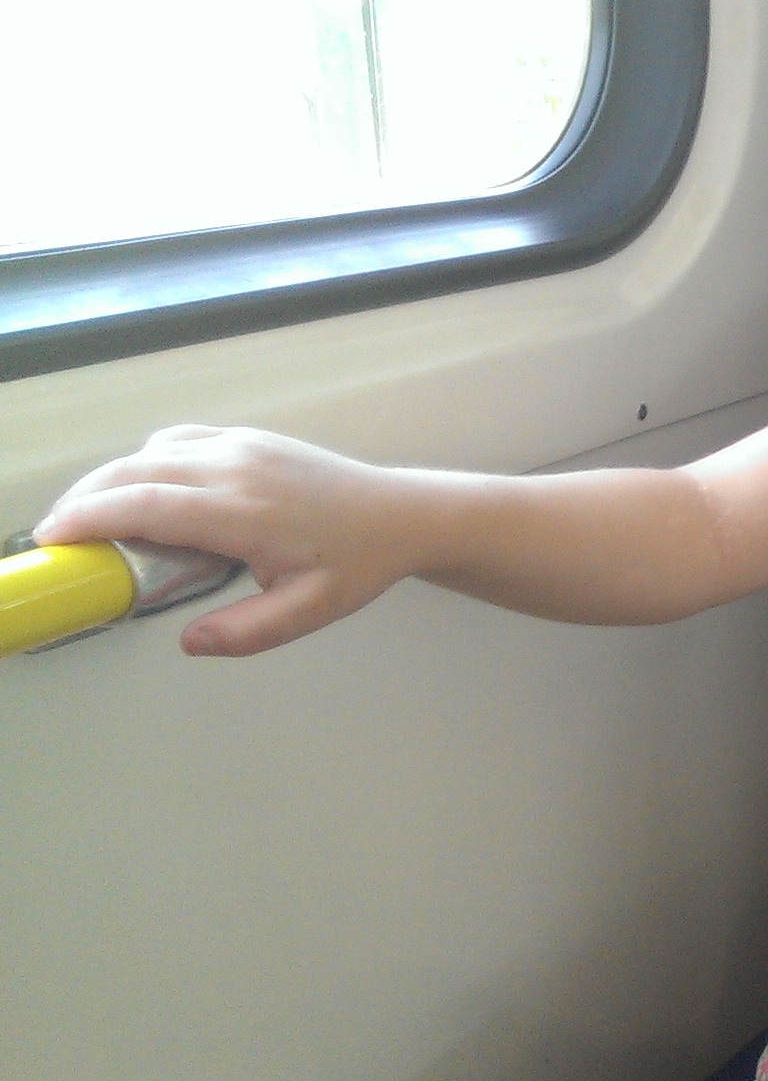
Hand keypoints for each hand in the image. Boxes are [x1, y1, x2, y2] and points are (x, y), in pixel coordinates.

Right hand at [36, 426, 417, 655]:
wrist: (401, 514)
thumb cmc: (356, 564)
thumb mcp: (308, 612)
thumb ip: (247, 632)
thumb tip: (188, 643)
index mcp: (245, 513)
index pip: (148, 505)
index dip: (91, 517)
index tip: (53, 538)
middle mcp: (236, 468)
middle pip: (135, 471)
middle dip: (85, 499)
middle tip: (54, 535)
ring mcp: (242, 446)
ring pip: (152, 450)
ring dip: (111, 478)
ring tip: (88, 516)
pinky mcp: (248, 438)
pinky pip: (179, 440)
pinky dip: (146, 461)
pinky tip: (141, 490)